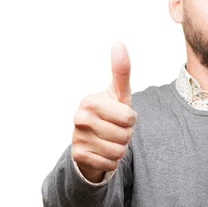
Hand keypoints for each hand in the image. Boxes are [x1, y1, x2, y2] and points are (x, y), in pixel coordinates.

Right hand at [72, 42, 137, 182]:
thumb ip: (121, 71)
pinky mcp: (78, 156)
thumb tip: (119, 43)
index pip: (129, 118)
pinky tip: (101, 152)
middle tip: (114, 130)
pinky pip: (110, 163)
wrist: (90, 141)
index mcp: (90, 101)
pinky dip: (111, 161)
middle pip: (125, 136)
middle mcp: (79, 118)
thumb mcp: (118, 94)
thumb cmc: (110, 113)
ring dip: (119, 149)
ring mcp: (77, 137)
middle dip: (126, 136)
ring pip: (118, 151)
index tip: (119, 116)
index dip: (130, 120)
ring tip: (109, 141)